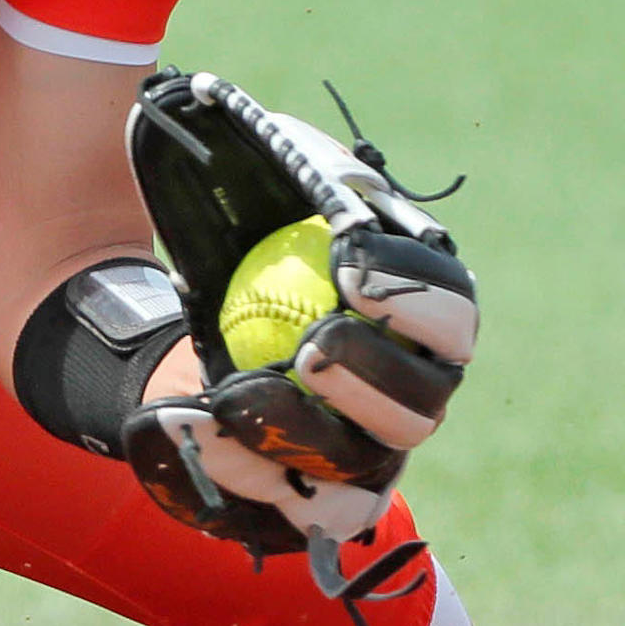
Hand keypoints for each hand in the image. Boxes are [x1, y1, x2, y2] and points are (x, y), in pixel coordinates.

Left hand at [120, 72, 482, 588]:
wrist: (174, 310)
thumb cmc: (235, 230)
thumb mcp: (248, 170)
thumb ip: (266, 145)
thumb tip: (244, 111)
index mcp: (424, 312)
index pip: (450, 312)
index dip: (414, 296)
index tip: (350, 266)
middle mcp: (409, 393)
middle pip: (419, 408)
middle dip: (371, 381)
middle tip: (310, 347)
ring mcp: (361, 455)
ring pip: (360, 474)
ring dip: (302, 437)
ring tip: (234, 394)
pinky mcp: (301, 500)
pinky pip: (285, 514)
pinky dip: (239, 479)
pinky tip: (192, 427)